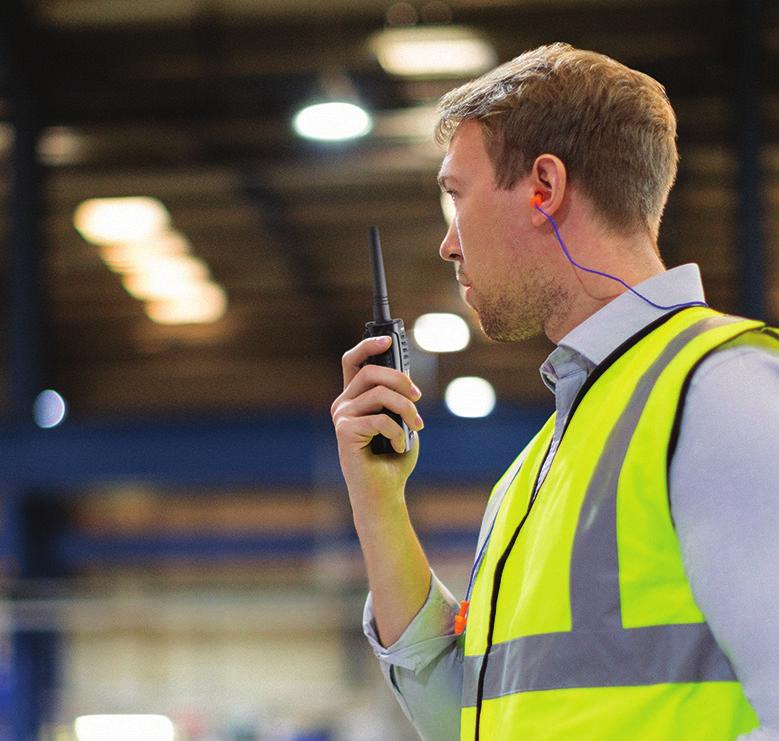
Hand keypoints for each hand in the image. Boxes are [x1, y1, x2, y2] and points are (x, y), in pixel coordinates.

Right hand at [331, 335, 423, 503]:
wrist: (383, 492)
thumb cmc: (393, 458)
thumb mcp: (401, 420)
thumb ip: (398, 398)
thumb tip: (405, 376)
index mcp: (354, 398)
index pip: (353, 361)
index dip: (368, 346)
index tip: (388, 340)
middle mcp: (343, 404)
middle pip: (371, 372)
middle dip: (401, 380)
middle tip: (418, 397)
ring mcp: (341, 417)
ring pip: (380, 394)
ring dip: (407, 409)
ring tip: (416, 426)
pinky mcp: (344, 431)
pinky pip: (380, 418)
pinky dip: (397, 432)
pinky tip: (398, 446)